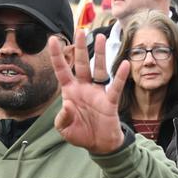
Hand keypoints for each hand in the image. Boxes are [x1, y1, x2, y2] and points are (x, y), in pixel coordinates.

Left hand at [48, 32, 129, 154]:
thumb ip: (62, 118)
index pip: (62, 70)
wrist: (99, 145)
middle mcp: (84, 88)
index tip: (52, 39)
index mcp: (70, 92)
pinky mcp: (109, 101)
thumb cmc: (80, 134)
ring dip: (100, 54)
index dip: (57, 56)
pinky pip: (116, 87)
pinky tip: (124, 64)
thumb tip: (67, 106)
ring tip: (100, 38)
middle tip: (80, 31)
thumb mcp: (64, 129)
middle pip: (82, 64)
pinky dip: (121, 76)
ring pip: (99, 69)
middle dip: (81, 48)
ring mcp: (97, 93)